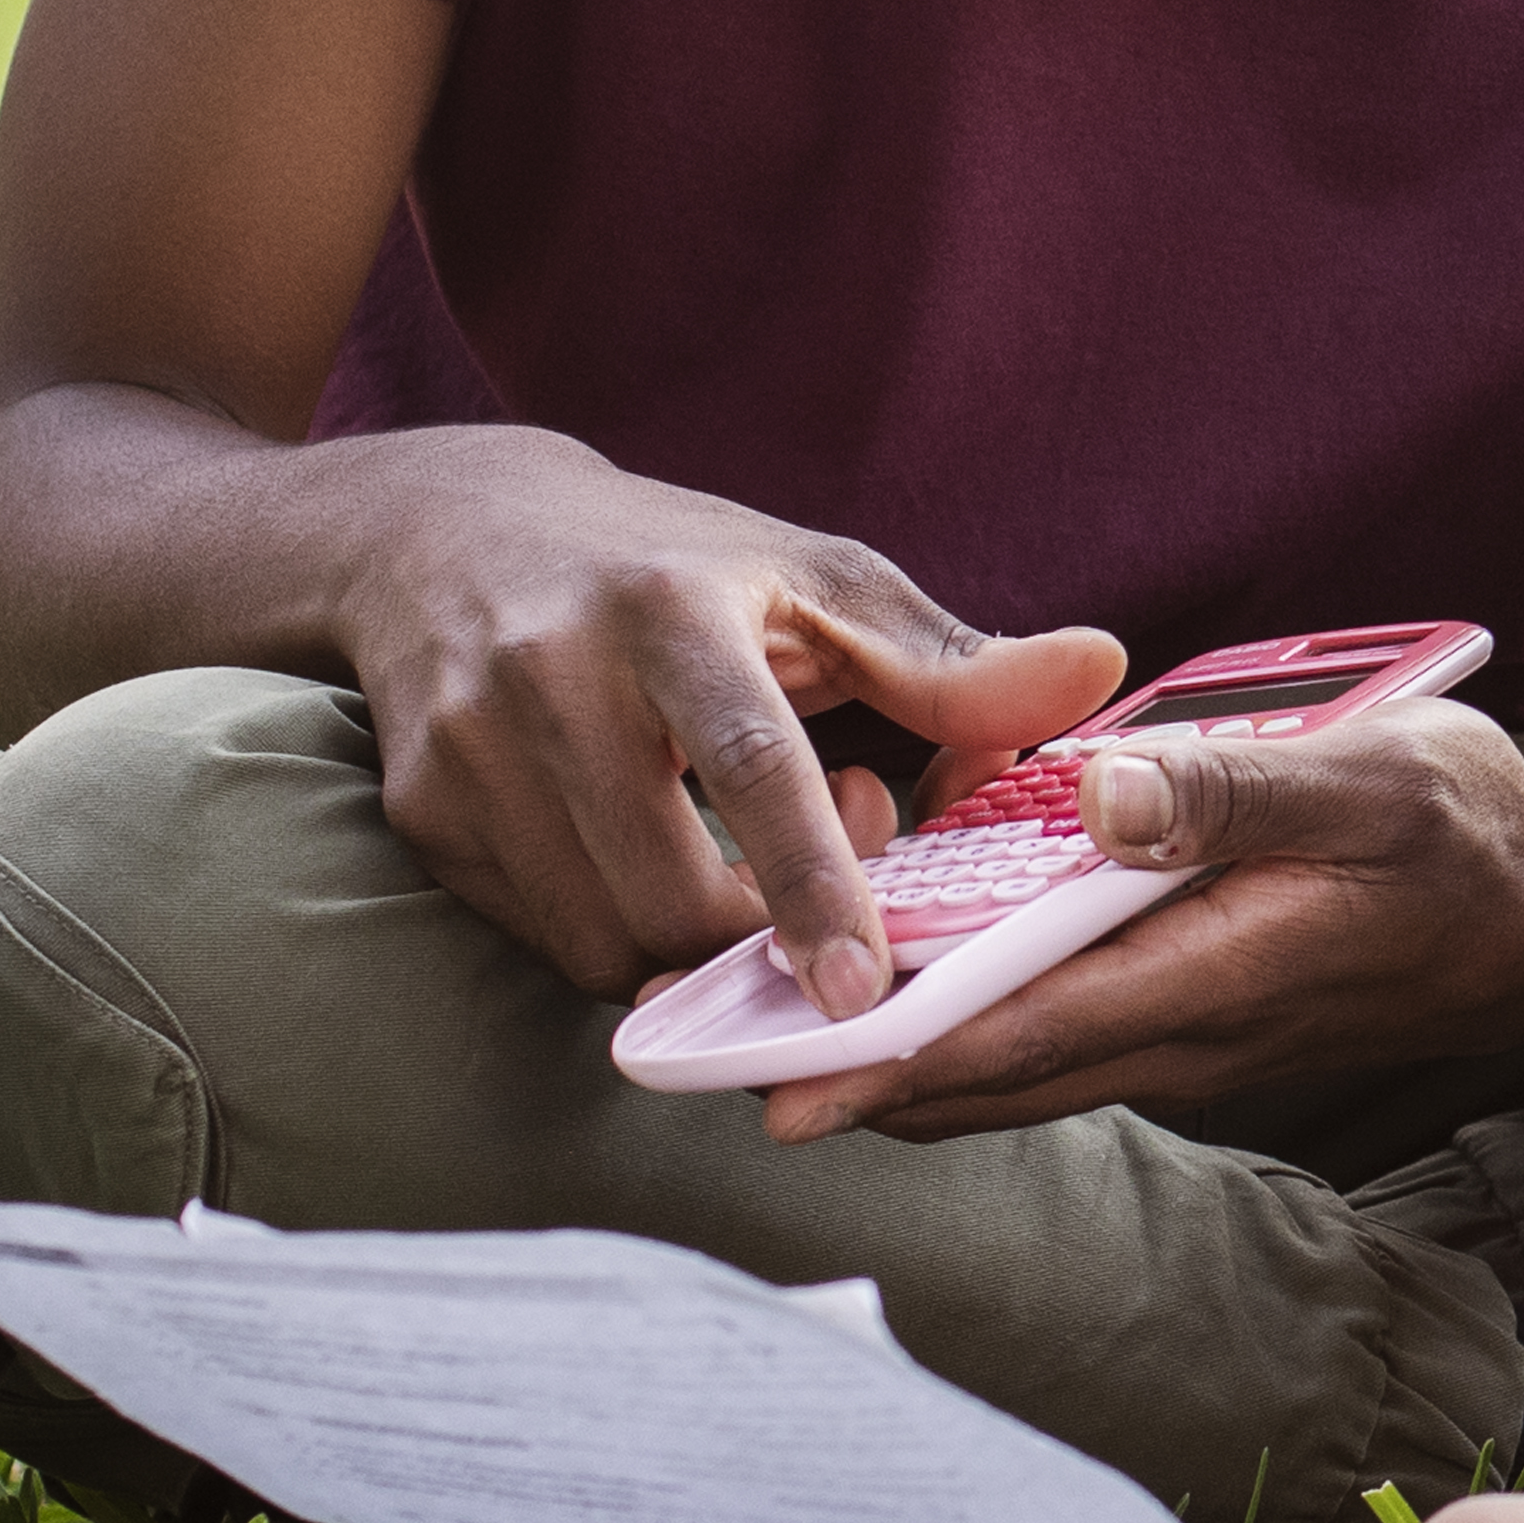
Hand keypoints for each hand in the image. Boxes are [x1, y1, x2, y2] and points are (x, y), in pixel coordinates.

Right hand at [329, 432, 1121, 1005]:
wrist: (450, 535)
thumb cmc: (675, 567)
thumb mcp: (820, 583)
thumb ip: (952, 658)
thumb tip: (1103, 668)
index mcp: (668, 610)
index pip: (750, 766)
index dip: (813, 886)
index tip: (863, 987)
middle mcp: (550, 675)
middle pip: (666, 892)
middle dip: (760, 937)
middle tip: (824, 882)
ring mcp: (467, 749)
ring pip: (599, 939)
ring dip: (692, 944)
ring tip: (736, 855)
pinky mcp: (420, 810)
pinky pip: (541, 936)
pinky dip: (617, 932)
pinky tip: (653, 854)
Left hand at [764, 700, 1523, 1145]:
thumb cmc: (1485, 841)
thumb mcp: (1390, 777)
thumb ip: (1240, 788)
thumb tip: (1097, 796)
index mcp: (1222, 974)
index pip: (1025, 1037)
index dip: (893, 1060)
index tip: (775, 1080)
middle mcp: (1192, 1035)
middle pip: (988, 1082)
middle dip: (852, 1078)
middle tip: (710, 1063)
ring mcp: (1194, 1044)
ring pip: (1015, 1076)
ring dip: (898, 1065)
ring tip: (769, 1038)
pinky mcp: (1200, 1026)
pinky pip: (1058, 1050)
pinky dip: (969, 1038)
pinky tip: (913, 999)